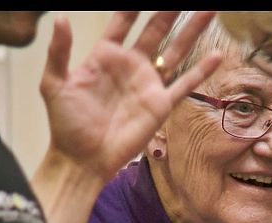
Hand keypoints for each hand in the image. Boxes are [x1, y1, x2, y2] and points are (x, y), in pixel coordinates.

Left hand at [40, 12, 221, 181]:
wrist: (83, 159)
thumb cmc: (66, 124)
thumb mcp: (54, 84)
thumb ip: (59, 52)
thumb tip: (60, 18)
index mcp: (105, 56)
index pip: (122, 22)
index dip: (133, 6)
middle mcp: (131, 66)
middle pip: (155, 30)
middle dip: (169, 11)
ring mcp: (148, 84)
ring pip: (176, 50)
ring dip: (192, 30)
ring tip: (209, 10)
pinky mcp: (161, 105)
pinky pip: (185, 84)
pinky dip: (201, 70)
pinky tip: (217, 55)